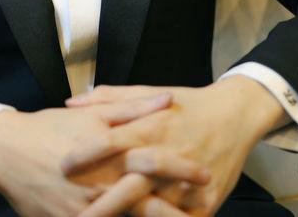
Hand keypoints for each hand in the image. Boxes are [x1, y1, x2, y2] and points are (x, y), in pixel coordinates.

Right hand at [0, 93, 192, 216]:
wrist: (6, 151)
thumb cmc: (50, 128)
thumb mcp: (94, 114)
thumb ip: (134, 107)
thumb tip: (168, 98)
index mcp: (110, 155)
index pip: (156, 164)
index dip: (183, 170)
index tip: (206, 173)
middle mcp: (101, 187)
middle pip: (147, 205)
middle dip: (176, 209)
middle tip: (203, 203)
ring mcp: (85, 212)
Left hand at [63, 78, 288, 215]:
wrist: (234, 116)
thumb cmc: (186, 104)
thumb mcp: (148, 92)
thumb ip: (109, 99)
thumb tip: (72, 101)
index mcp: (152, 127)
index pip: (112, 141)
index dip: (86, 153)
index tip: (63, 165)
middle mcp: (168, 156)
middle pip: (130, 185)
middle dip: (101, 205)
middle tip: (76, 215)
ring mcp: (188, 184)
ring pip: (154, 211)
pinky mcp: (205, 203)